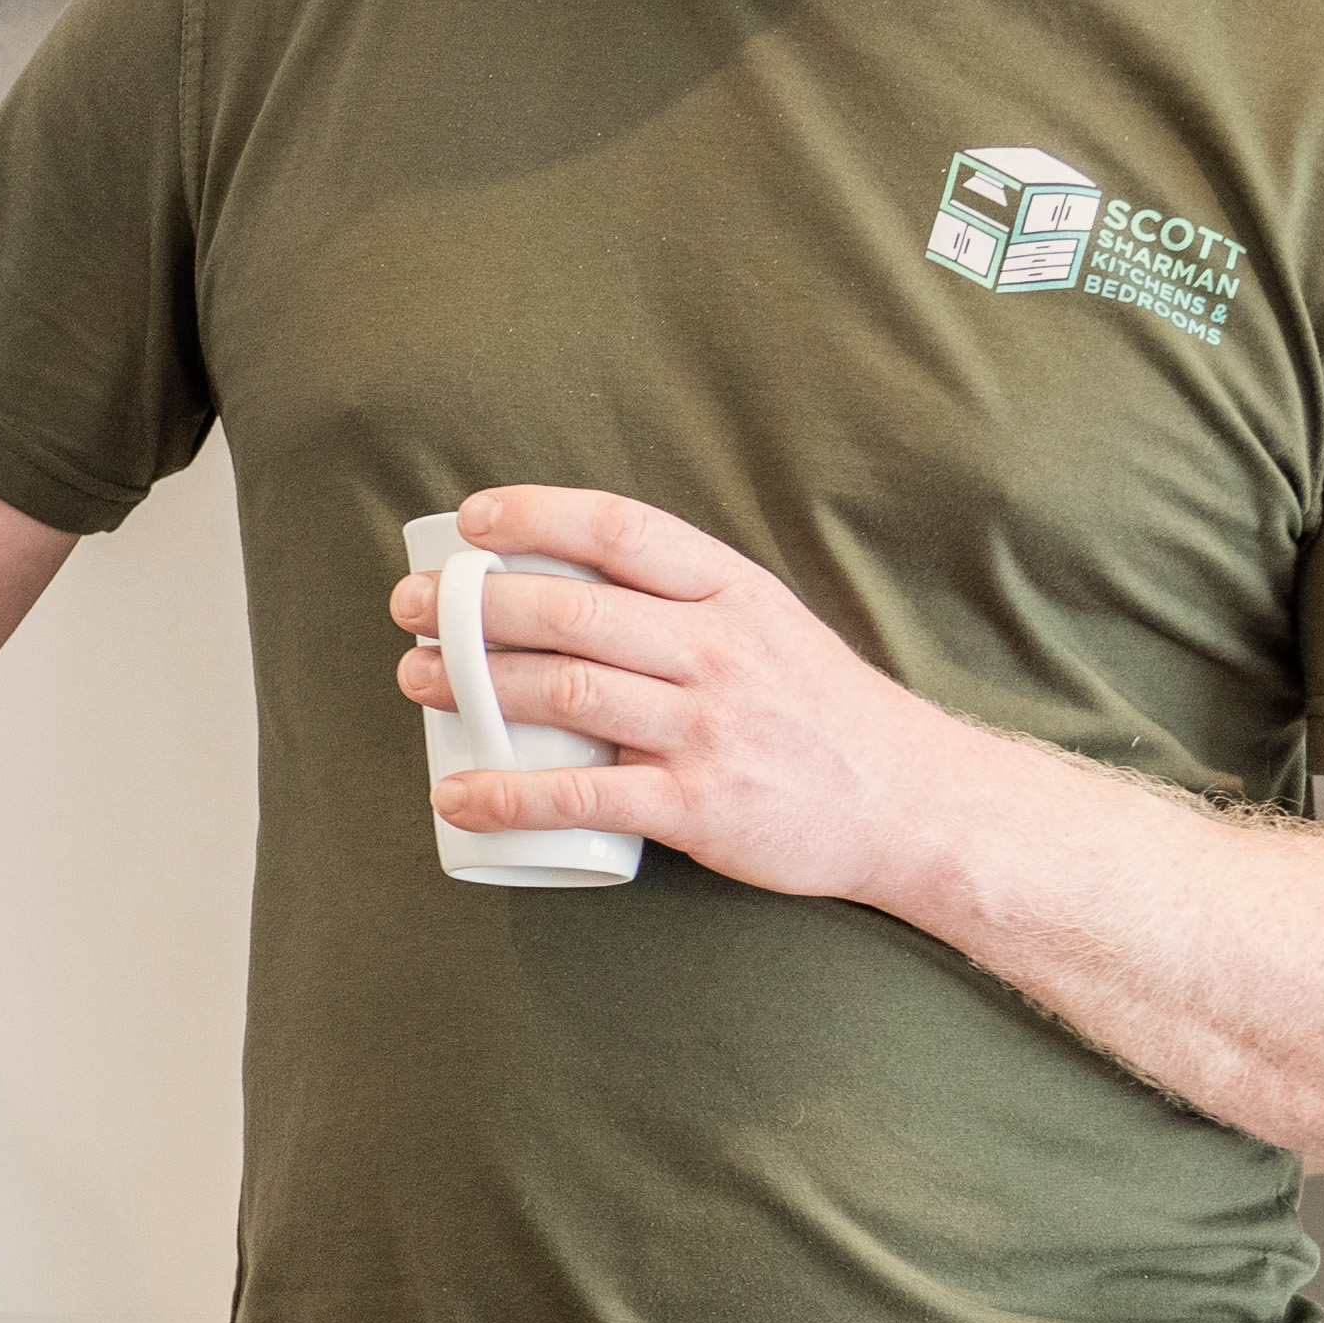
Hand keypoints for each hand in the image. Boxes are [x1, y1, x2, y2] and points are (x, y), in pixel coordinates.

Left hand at [390, 485, 1019, 910]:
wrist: (911, 804)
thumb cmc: (820, 711)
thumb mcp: (767, 624)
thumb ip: (683, 599)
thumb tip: (565, 573)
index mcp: (734, 593)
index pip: (624, 531)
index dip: (538, 516)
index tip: (472, 521)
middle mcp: (720, 651)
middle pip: (574, 610)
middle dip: (474, 607)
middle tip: (411, 610)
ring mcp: (708, 728)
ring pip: (568, 691)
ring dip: (475, 687)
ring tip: (415, 681)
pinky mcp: (698, 806)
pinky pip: (583, 797)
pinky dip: (510, 795)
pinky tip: (459, 793)